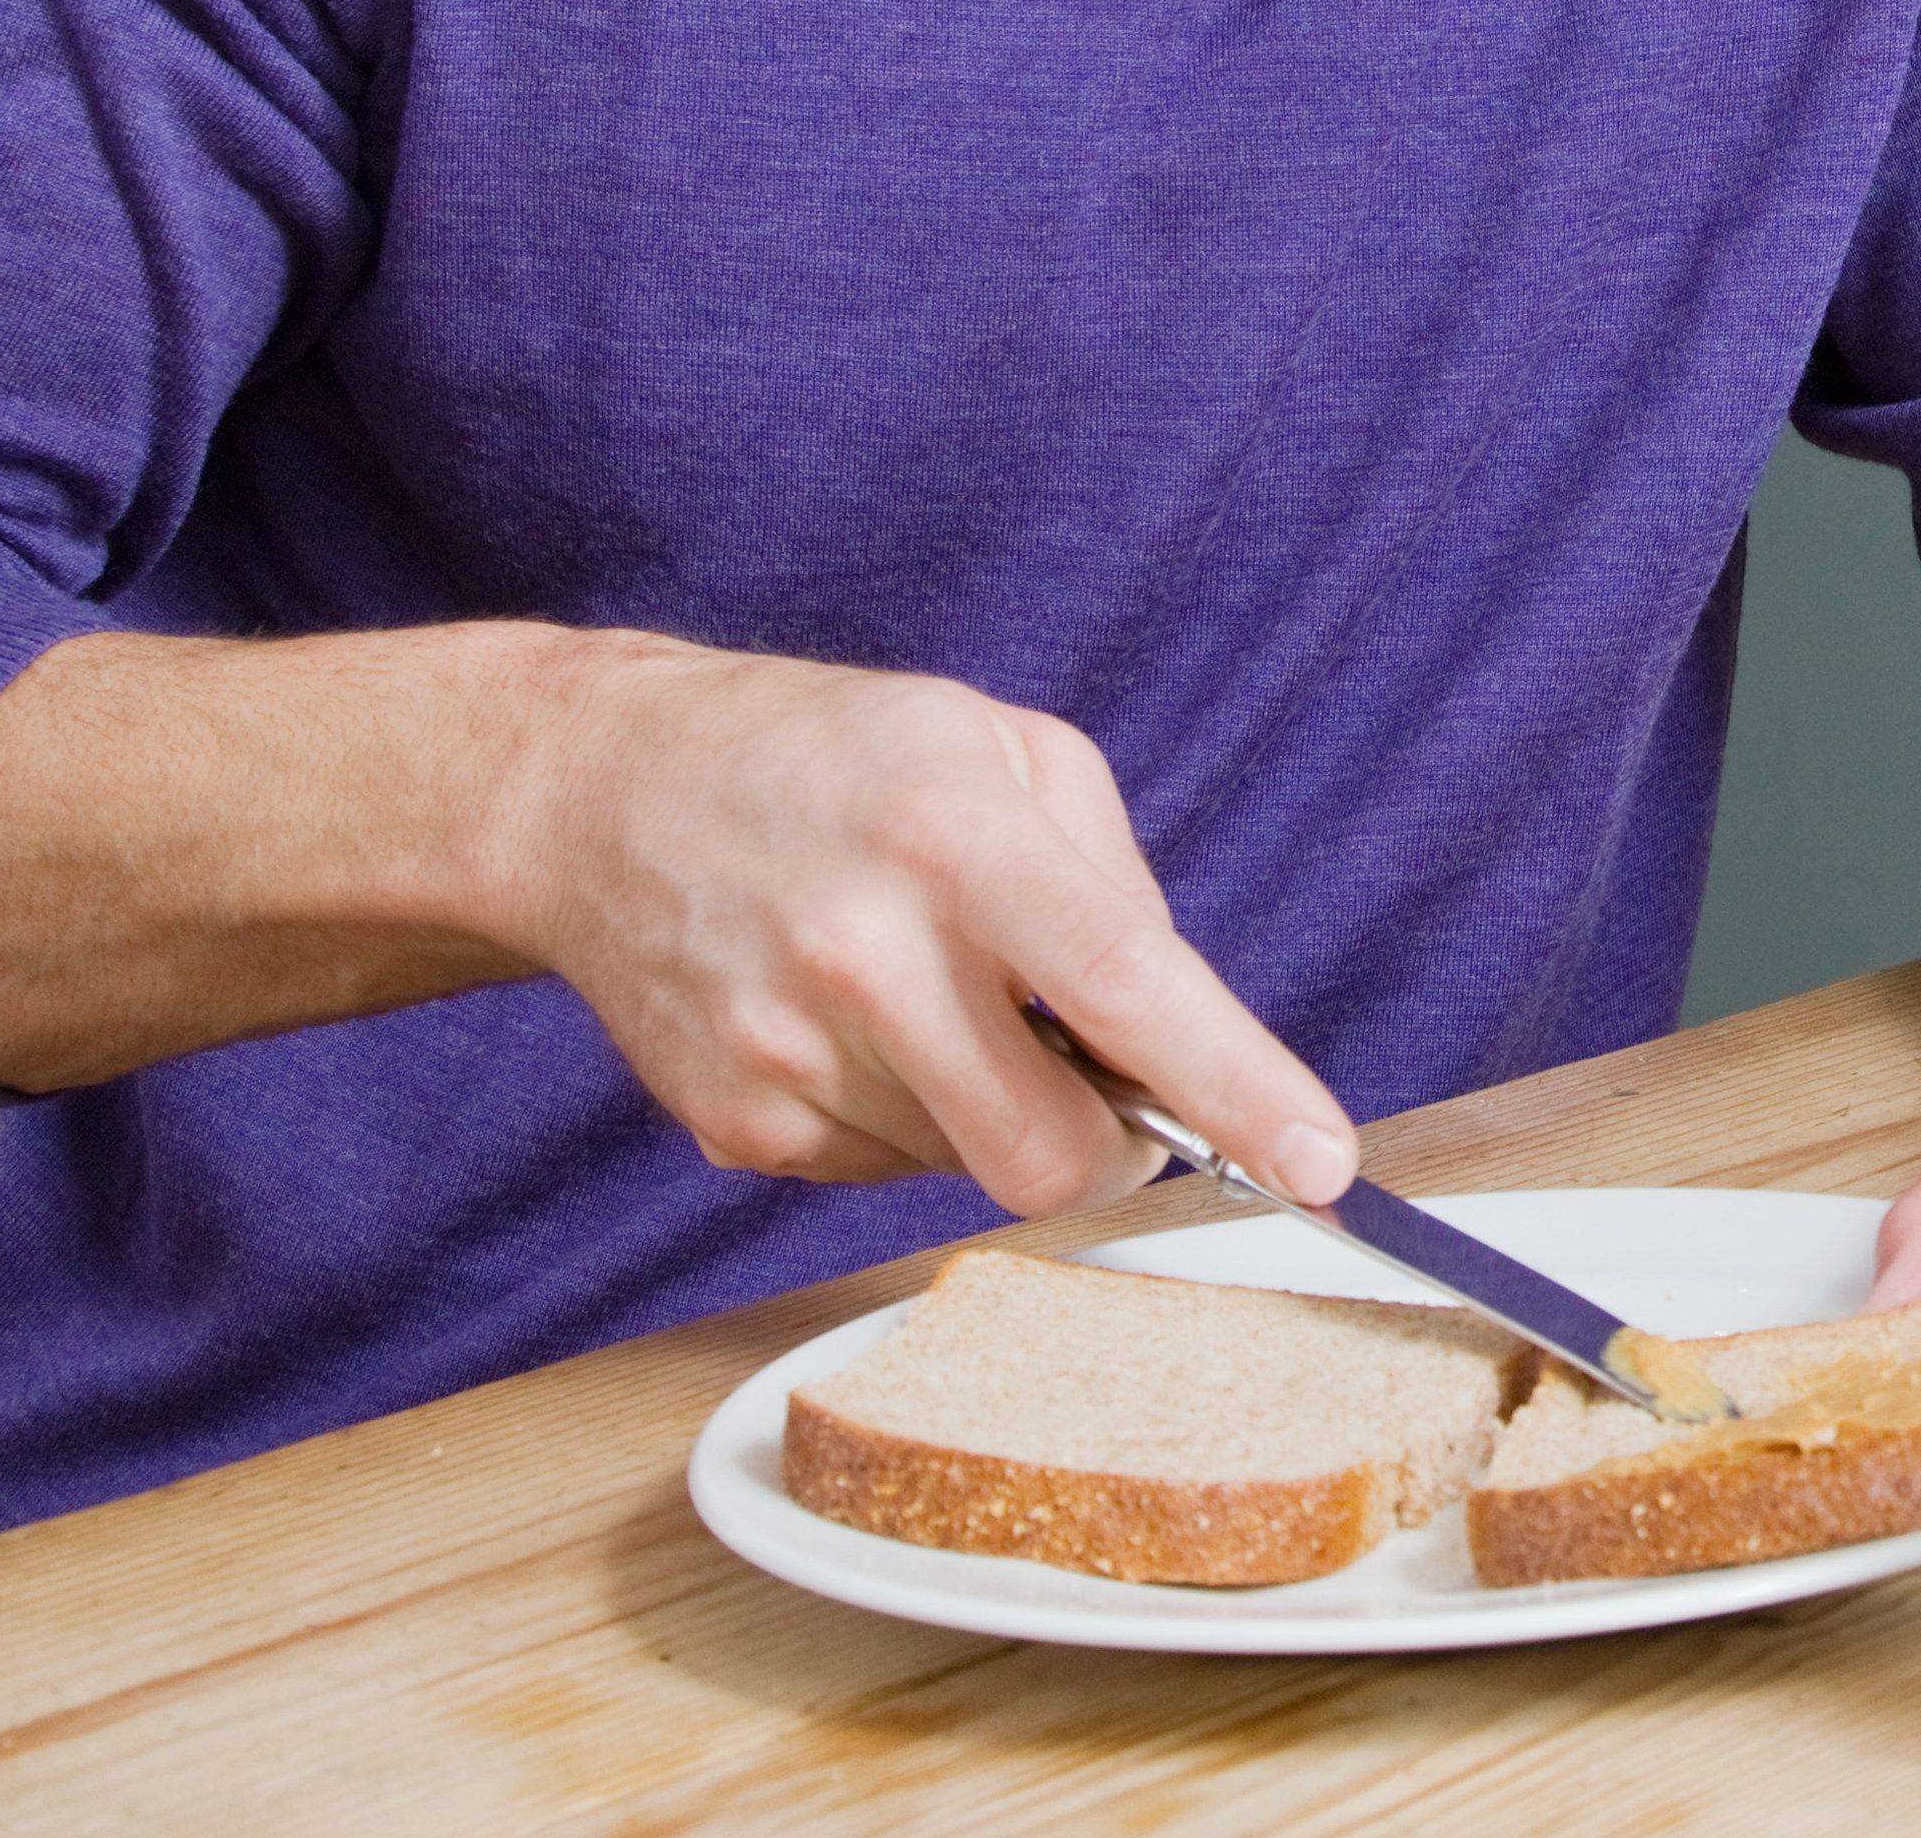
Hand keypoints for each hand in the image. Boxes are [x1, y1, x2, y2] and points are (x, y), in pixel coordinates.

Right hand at [480, 631, 1356, 1220]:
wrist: (599, 791)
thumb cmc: (837, 755)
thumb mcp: (1004, 746)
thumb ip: (1115, 886)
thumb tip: (1180, 1037)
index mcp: (956, 835)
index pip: (1122, 985)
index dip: (1233, 1085)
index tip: (1321, 1161)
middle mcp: (864, 952)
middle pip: (1045, 1155)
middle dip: (1109, 1152)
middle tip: (1108, 1095)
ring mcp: (785, 1051)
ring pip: (968, 1169)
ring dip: (990, 1110)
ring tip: (927, 994)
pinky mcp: (734, 1124)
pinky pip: (885, 1173)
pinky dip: (907, 1119)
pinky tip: (853, 1025)